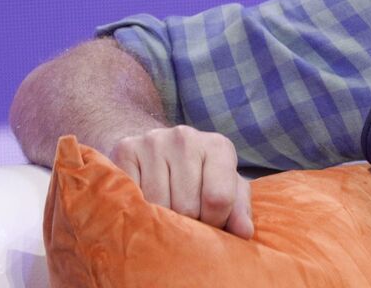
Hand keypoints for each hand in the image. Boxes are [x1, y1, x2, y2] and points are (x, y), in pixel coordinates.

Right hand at [110, 125, 253, 238]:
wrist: (157, 146)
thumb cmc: (199, 174)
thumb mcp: (225, 187)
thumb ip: (238, 209)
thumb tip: (244, 233)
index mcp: (218, 146)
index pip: (218, 199)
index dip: (214, 223)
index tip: (208, 225)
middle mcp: (186, 138)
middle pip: (186, 206)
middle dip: (186, 223)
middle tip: (183, 220)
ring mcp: (154, 141)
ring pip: (156, 205)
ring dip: (160, 220)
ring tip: (164, 213)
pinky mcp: (126, 149)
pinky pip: (131, 196)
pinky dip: (137, 209)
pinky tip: (144, 204)